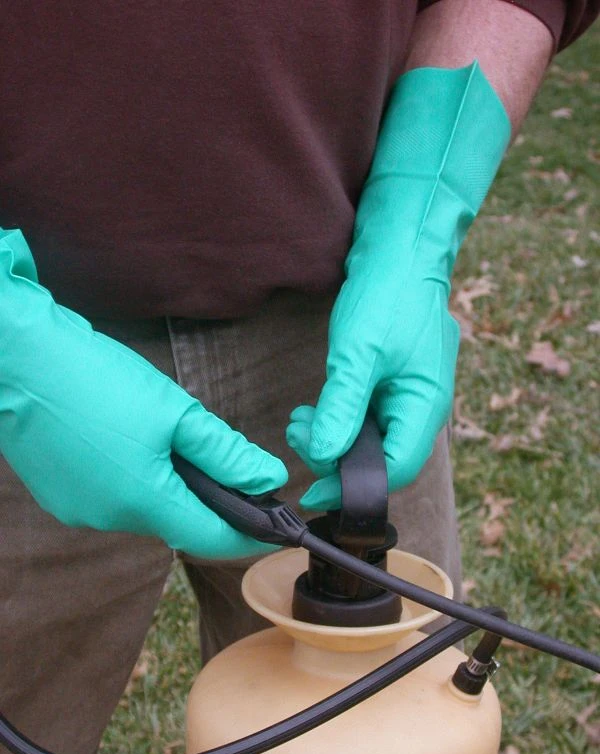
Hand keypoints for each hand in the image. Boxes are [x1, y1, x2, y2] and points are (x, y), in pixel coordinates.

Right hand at [0, 229, 286, 557]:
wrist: (16, 358)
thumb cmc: (96, 378)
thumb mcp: (175, 412)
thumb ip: (226, 453)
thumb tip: (268, 480)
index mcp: (144, 501)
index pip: (211, 538)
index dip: (247, 535)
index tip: (273, 525)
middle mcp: (110, 518)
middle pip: (177, 521)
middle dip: (207, 500)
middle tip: (226, 465)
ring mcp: (79, 510)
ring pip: (144, 508)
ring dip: (167, 486)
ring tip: (168, 441)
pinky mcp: (60, 495)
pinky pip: (112, 497)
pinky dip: (133, 480)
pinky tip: (129, 442)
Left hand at [287, 63, 508, 509]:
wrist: (401, 247)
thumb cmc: (387, 295)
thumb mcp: (357, 355)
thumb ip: (341, 409)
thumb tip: (323, 459)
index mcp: (425, 406)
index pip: (395, 470)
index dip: (352, 488)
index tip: (311, 492)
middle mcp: (422, 408)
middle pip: (381, 460)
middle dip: (336, 459)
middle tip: (299, 435)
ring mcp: (409, 395)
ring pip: (371, 440)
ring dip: (333, 438)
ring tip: (300, 420)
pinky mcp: (393, 383)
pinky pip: (367, 418)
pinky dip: (339, 420)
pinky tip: (314, 410)